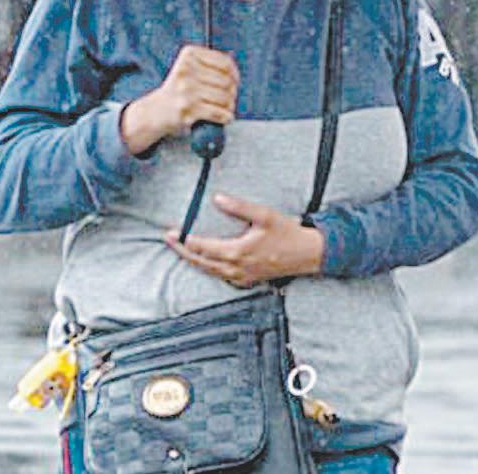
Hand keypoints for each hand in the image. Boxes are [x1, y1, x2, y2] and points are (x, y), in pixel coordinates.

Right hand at [121, 45, 239, 155]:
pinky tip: (224, 117)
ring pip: (225, 98)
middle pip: (226, 82)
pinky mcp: (187, 110)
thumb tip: (235, 67)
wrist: (154, 111)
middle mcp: (185, 71)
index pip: (225, 63)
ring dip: (230, 106)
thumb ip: (212, 64)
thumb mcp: (191, 68)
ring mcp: (185, 91)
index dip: (235, 74)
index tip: (233, 81)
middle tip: (228, 97)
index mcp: (189, 55)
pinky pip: (219, 113)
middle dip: (232, 92)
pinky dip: (226, 117)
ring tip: (225, 107)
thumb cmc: (179, 89)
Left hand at [165, 194, 324, 287]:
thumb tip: (217, 198)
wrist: (308, 254)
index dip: (184, 239)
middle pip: (199, 261)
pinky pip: (220, 277)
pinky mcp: (247, 280)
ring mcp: (240, 276)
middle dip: (181, 250)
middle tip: (169, 239)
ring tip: (181, 250)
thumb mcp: (265, 215)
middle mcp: (234, 267)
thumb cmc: (288, 234)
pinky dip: (208, 269)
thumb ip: (239, 207)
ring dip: (192, 260)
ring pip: (208, 271)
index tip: (172, 231)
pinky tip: (206, 263)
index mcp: (236, 251)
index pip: (201, 246)